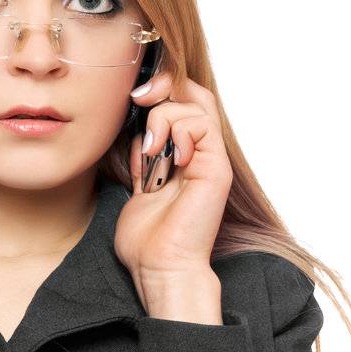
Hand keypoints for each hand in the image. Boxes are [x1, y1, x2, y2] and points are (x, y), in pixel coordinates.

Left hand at [115, 74, 233, 292]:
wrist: (160, 267)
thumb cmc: (148, 241)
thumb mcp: (137, 189)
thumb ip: (141, 161)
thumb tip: (135, 137)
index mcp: (183, 157)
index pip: (181, 103)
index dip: (160, 90)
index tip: (133, 98)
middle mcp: (200, 154)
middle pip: (194, 92)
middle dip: (164, 84)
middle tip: (139, 98)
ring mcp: (211, 159)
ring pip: (196, 103)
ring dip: (163, 118)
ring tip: (151, 150)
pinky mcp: (217, 167)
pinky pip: (202, 125)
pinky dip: (179, 132)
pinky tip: (169, 159)